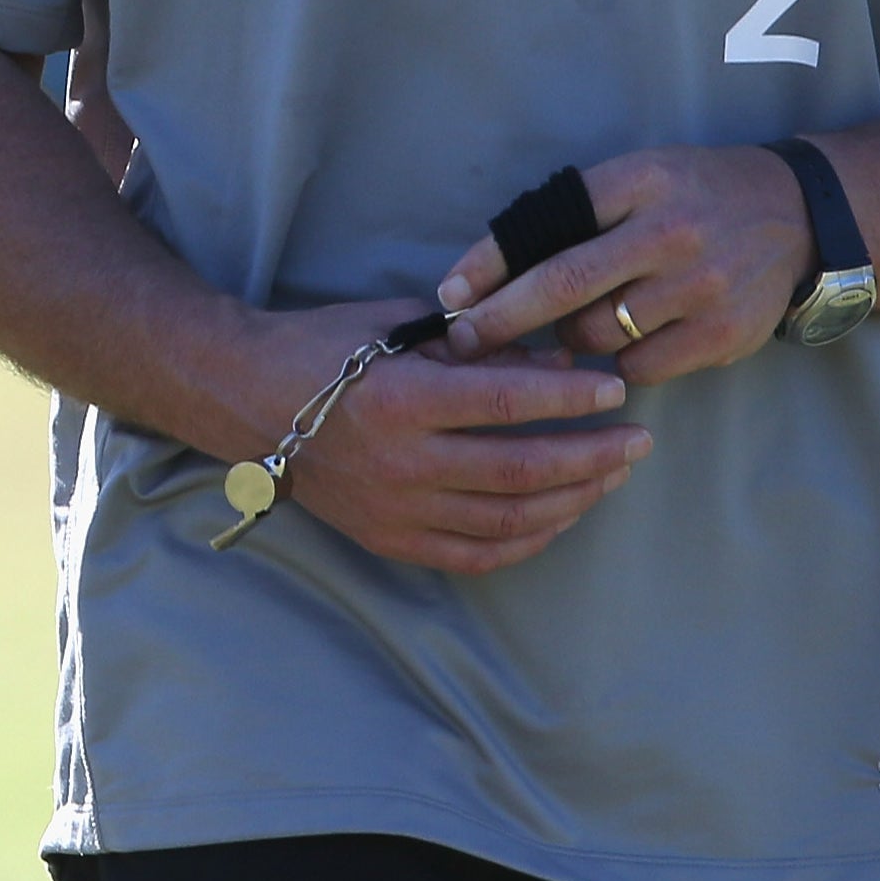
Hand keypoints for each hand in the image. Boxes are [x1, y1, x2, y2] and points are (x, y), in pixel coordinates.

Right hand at [254, 302, 654, 575]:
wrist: (242, 400)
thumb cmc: (321, 349)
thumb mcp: (396, 325)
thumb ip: (475, 345)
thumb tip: (558, 357)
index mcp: (401, 399)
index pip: (506, 403)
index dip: (569, 398)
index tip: (615, 388)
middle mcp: (401, 462)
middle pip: (521, 470)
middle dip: (592, 456)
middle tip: (637, 440)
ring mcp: (396, 509)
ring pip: (509, 519)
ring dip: (573, 499)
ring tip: (610, 474)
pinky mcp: (390, 540)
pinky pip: (476, 555)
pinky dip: (528, 539)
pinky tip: (561, 515)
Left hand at [435, 144, 811, 382]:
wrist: (798, 213)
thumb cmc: (693, 195)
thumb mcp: (638, 178)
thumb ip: (577, 216)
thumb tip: (489, 274)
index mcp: (639, 181)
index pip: (547, 223)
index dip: (490, 264)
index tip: (449, 293)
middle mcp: (670, 231)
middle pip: (564, 285)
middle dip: (502, 319)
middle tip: (463, 340)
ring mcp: (701, 286)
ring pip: (598, 334)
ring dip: (568, 341)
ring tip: (571, 330)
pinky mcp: (723, 334)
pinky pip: (640, 366)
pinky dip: (619, 363)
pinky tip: (625, 344)